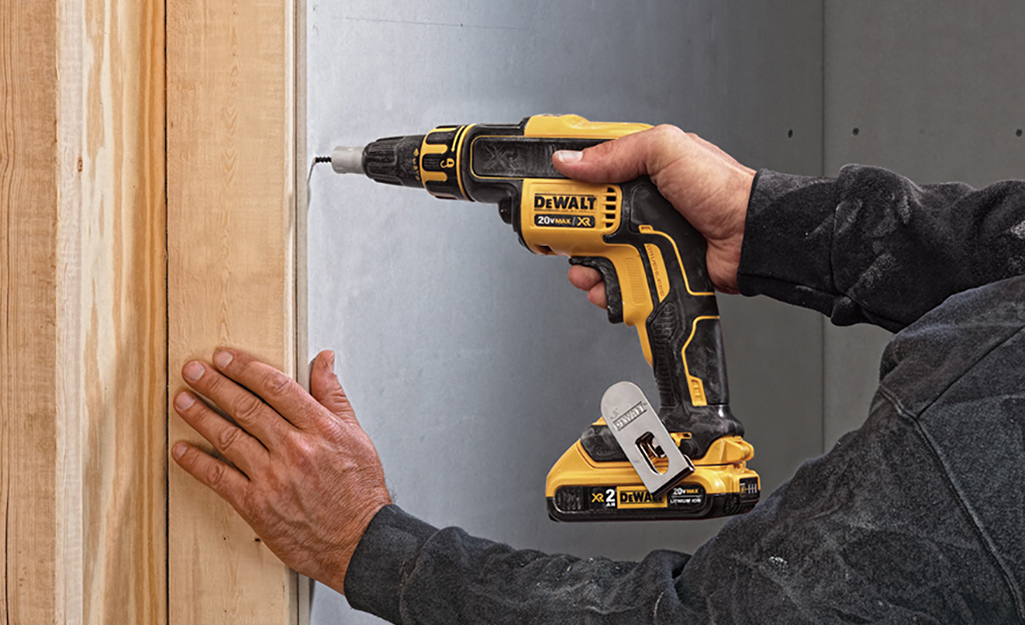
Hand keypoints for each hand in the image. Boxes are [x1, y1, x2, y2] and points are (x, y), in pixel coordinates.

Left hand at [171, 347, 390, 594]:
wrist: (360, 541)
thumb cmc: (359, 491)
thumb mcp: (355, 434)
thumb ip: (333, 394)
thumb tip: (324, 359)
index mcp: (320, 428)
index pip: (275, 386)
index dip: (245, 367)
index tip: (225, 357)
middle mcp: (295, 449)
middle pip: (246, 407)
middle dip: (214, 384)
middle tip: (192, 370)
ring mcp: (274, 478)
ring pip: (228, 438)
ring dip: (200, 416)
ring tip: (181, 400)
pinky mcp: (258, 505)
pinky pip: (219, 478)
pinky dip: (197, 463)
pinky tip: (182, 450)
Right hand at [552, 125, 755, 301]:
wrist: (750, 237)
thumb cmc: (722, 189)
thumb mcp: (667, 149)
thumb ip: (617, 152)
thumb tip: (570, 160)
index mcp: (639, 168)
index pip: (590, 170)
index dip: (564, 180)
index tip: (543, 190)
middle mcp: (638, 203)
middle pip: (585, 217)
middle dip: (567, 230)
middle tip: (559, 236)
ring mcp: (643, 237)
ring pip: (596, 253)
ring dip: (582, 263)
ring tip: (582, 268)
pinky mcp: (651, 266)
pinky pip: (618, 279)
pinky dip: (605, 286)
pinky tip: (603, 285)